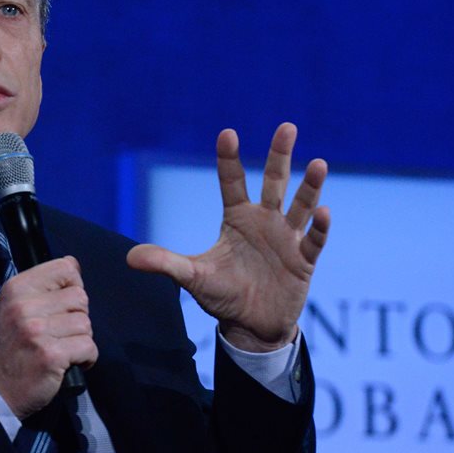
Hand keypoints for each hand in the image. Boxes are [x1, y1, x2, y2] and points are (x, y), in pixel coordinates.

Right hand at [0, 257, 96, 418]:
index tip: (64, 305)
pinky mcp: (51, 355)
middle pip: (80, 297)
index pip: (65, 268)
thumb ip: (43, 286)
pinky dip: (86, 358)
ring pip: (86, 324)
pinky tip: (69, 363)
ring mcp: (36, 331)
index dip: (73, 286)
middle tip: (61, 333)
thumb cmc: (11, 346)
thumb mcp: (15, 307)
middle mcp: (24, 306)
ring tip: (63, 349)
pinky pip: (88, 347)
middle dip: (78, 316)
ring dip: (81, 340)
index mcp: (16, 288)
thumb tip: (74, 264)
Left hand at [126, 123, 330, 351]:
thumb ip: (165, 263)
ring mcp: (286, 239)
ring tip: (318, 164)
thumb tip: (129, 257)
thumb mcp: (191, 277)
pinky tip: (324, 212)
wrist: (251, 326)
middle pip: (274, 182)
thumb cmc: (222, 295)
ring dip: (309, 187)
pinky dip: (319, 228)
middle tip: (286, 127)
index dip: (229, 159)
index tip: (227, 133)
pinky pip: (313, 241)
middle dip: (279, 155)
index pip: (232, 182)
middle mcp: (264, 222)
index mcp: (237, 219)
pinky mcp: (303, 261)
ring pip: (300, 206)